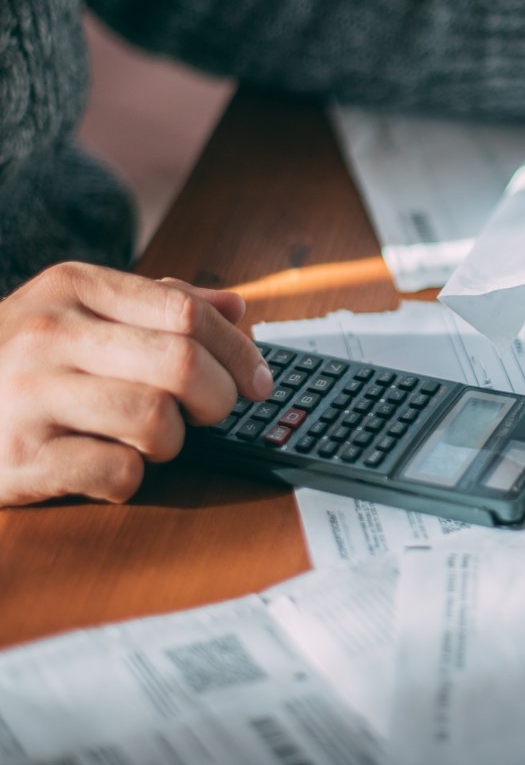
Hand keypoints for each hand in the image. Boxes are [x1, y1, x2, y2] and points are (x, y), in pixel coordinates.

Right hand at [0, 262, 272, 505]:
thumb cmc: (22, 359)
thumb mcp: (79, 311)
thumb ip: (160, 304)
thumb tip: (238, 307)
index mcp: (75, 287)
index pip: (187, 313)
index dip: (238, 350)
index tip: (260, 380)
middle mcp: (49, 334)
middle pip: (181, 364)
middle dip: (219, 396)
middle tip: (216, 411)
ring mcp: (28, 396)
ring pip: (156, 420)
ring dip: (175, 440)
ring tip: (155, 438)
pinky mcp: (19, 458)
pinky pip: (118, 473)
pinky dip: (133, 478)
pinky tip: (114, 466)